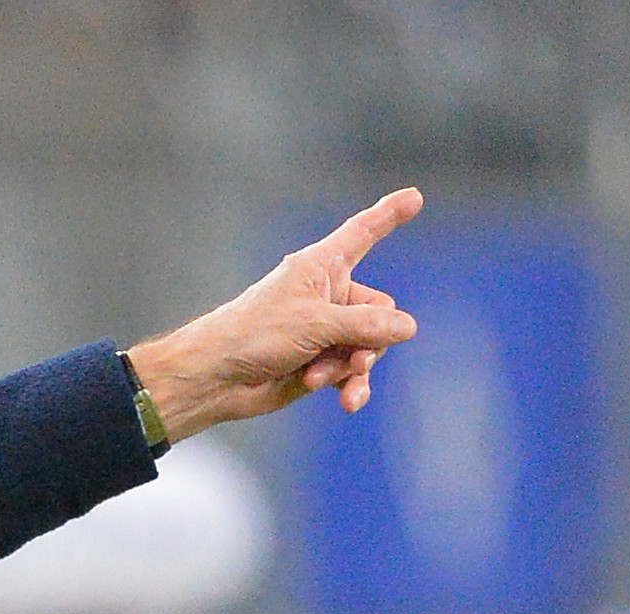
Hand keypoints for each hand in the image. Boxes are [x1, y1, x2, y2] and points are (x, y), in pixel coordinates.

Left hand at [126, 188, 423, 444]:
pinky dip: (351, 386)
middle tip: (354, 359)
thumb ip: (366, 324)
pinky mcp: (319, 363)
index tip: (414, 196)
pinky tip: (348, 401)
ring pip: (368, 346)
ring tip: (328, 379)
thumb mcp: (316, 323)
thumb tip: (407, 327)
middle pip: (379, 311)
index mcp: (321, 267)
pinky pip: (352, 373)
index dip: (388, 215)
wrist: (215, 380)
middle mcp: (326, 296)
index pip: (362, 234)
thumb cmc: (253, 336)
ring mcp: (324, 331)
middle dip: (371, 339)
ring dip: (355, 367)